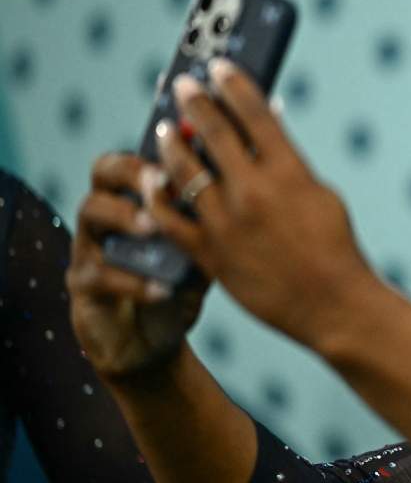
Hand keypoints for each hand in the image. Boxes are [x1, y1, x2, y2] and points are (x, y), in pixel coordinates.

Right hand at [67, 153, 209, 377]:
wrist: (154, 339)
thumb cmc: (181, 284)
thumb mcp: (206, 249)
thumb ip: (219, 219)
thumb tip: (256, 182)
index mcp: (138, 196)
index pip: (140, 154)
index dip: (158, 145)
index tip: (187, 143)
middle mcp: (109, 211)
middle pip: (104, 170)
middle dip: (131, 170)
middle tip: (160, 180)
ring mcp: (89, 245)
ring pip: (91, 212)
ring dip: (125, 216)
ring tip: (154, 227)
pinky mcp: (83, 285)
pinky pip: (98, 274)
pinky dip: (133, 281)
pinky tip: (164, 289)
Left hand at [150, 58, 377, 351]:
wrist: (332, 305)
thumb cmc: (334, 248)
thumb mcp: (320, 194)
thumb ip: (289, 161)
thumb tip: (268, 125)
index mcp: (289, 172)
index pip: (254, 113)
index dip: (233, 84)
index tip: (218, 66)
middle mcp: (253, 191)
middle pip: (212, 133)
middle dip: (194, 103)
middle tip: (182, 86)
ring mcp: (227, 223)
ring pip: (183, 171)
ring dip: (171, 144)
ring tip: (165, 129)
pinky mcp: (210, 253)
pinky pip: (171, 218)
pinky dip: (159, 195)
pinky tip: (153, 180)